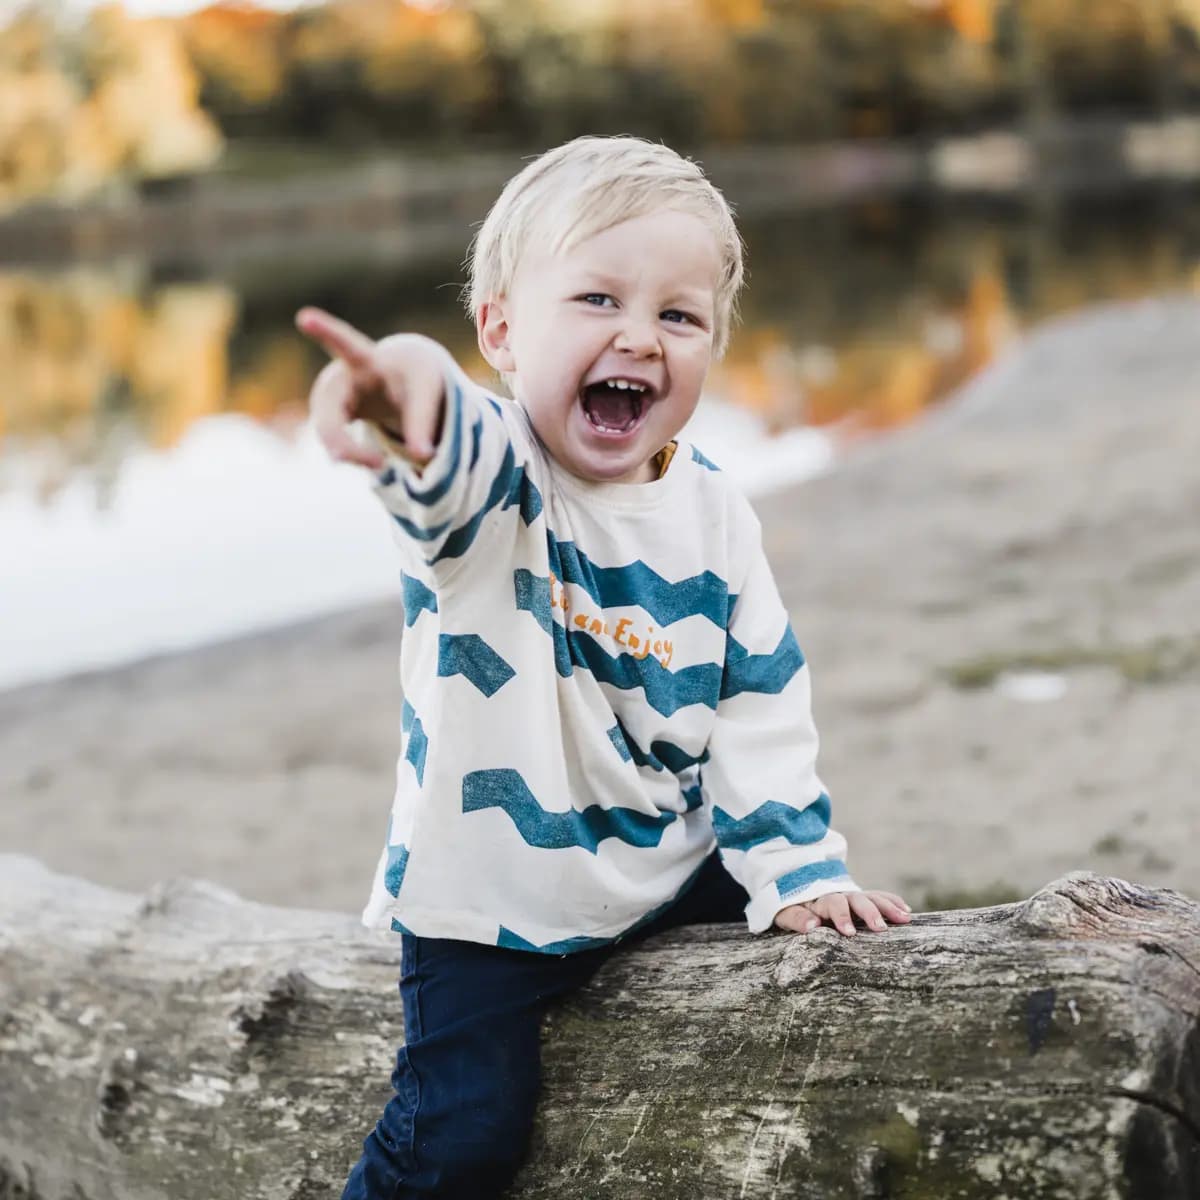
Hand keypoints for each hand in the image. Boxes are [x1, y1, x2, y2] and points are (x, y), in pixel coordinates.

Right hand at [296, 306, 446, 469]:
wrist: (400, 380)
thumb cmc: (413, 376)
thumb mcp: (427, 390)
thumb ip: (422, 421)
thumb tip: (421, 457)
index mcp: (366, 360)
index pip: (346, 346)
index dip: (326, 332)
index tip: (305, 317)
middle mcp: (339, 378)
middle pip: (327, 412)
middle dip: (341, 441)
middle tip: (377, 464)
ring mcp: (331, 399)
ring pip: (328, 433)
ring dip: (352, 454)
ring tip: (380, 464)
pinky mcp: (332, 418)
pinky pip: (334, 442)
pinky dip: (354, 456)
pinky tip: (375, 461)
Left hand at [774, 890, 910, 936]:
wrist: (797, 889)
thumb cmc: (791, 906)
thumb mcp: (785, 913)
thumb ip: (797, 918)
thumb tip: (812, 925)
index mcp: (820, 898)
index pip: (833, 904)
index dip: (841, 916)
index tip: (849, 932)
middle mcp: (840, 894)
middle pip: (857, 899)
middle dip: (869, 912)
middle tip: (880, 928)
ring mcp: (852, 896)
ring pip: (872, 897)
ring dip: (888, 907)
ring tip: (904, 918)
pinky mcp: (861, 899)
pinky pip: (878, 896)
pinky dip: (892, 901)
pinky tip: (906, 911)